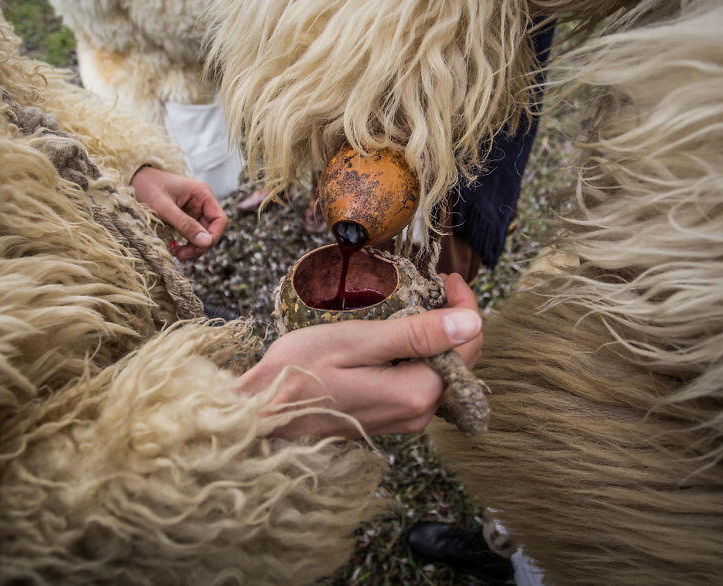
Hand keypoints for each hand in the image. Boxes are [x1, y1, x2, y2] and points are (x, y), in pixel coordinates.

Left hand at [131, 165, 228, 259]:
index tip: (198, 248)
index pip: (220, 220)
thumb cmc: (147, 187)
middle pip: (211, 230)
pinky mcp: (185, 217)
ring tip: (176, 253)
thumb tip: (206, 243)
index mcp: (202, 194)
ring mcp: (194, 210)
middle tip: (181, 255)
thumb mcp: (164, 207)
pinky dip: (185, 244)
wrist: (132, 179)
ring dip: (192, 248)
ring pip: (202, 235)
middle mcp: (202, 202)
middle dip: (199, 245)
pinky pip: (191, 234)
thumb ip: (185, 224)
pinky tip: (174, 248)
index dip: (213, 237)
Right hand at [237, 273, 482, 437]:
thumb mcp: (355, 341)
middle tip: (435, 286)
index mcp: (415, 393)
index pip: (468, 346)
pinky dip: (421, 357)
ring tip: (418, 305)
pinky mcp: (391, 419)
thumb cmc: (297, 371)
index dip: (466, 307)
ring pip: (444, 373)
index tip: (448, 278)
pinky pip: (423, 384)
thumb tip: (471, 323)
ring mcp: (405, 421)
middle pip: (461, 362)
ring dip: (439, 339)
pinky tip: (400, 338)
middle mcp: (419, 414)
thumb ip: (415, 334)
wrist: (261, 412)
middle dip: (456, 322)